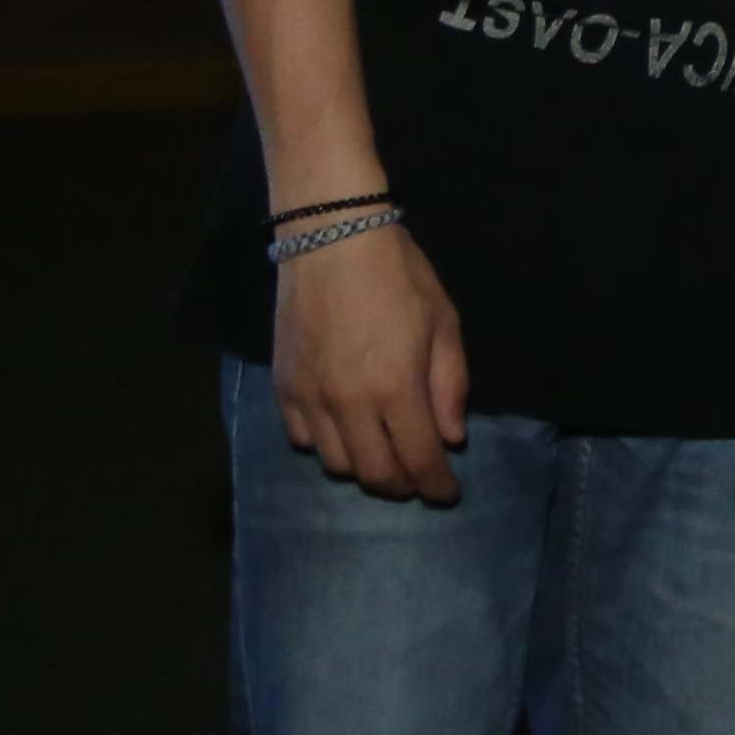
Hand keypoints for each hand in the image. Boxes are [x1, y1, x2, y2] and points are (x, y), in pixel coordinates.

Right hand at [272, 226, 470, 503]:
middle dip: (403, 485)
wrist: (331, 240)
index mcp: (394, 388)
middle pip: (374, 473)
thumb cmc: (399, 276)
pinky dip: (326, 446)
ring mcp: (309, 398)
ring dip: (364, 469)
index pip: (418, 461)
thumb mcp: (444, 324)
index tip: (448, 495)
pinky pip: (302, 439)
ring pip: (335, 464)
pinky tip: (345, 431)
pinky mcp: (283, 387)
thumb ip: (449, 386)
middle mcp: (347, 403)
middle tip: (419, 480)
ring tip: (384, 456)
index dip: (436, 486)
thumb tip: (451, 438)